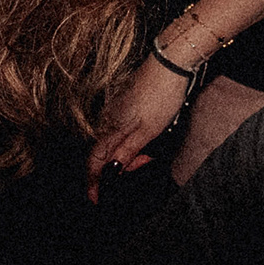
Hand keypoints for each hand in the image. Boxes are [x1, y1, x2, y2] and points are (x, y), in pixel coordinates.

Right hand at [86, 52, 189, 200]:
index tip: (95, 199)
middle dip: (119, 168)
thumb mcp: (147, 131)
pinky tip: (145, 141)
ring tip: (149, 155)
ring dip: (128, 155)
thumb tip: (110, 172)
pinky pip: (120, 131)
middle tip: (143, 165)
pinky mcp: (124, 103)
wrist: (169, 64)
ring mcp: (115, 110)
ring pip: (113, 142)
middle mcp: (108, 119)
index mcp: (110, 127)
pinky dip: (130, 142)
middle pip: (103, 154)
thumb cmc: (160, 97)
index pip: (95, 161)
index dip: (93, 182)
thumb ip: (127, 152)